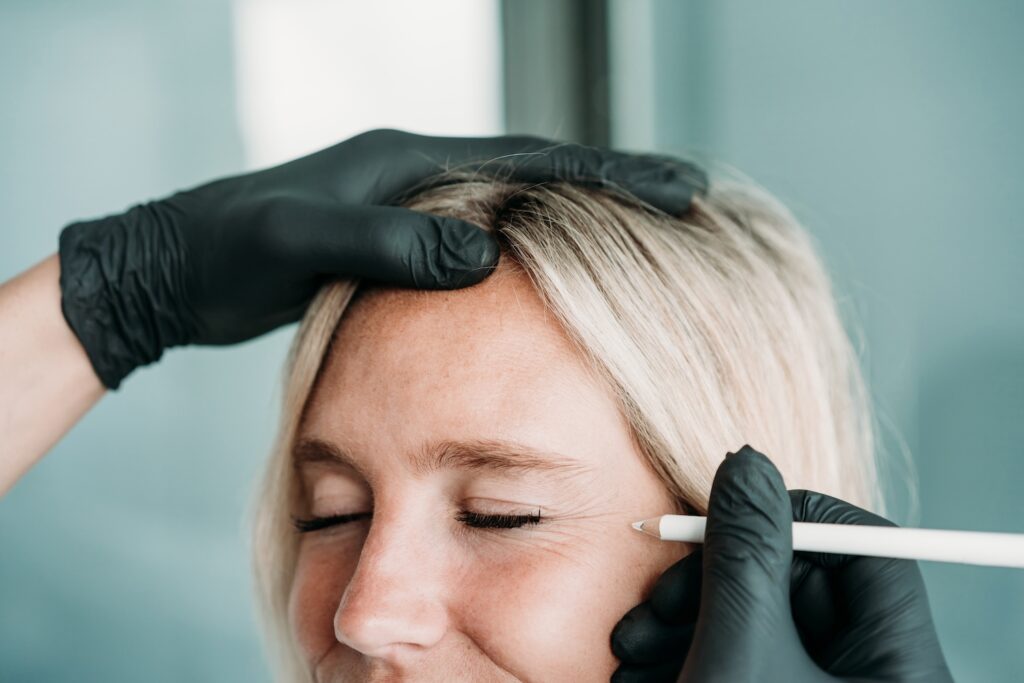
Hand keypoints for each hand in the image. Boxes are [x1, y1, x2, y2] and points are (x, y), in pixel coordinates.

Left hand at [58, 129, 704, 388]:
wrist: (177, 268)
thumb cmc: (229, 251)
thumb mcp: (301, 243)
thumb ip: (387, 246)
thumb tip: (486, 255)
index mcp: (411, 159)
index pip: (531, 158)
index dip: (607, 173)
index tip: (677, 188)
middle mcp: (419, 171)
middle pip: (538, 172)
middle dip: (613, 184)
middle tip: (688, 200)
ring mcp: (408, 204)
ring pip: (514, 203)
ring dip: (578, 215)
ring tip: (643, 235)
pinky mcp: (394, 240)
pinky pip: (479, 238)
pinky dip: (528, 249)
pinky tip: (550, 273)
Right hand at [610, 446, 952, 681]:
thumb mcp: (739, 649)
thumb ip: (746, 551)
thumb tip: (748, 462)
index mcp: (899, 668)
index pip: (870, 550)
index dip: (794, 517)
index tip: (724, 515)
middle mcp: (870, 678)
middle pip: (804, 586)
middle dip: (713, 580)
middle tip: (658, 600)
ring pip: (764, 622)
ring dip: (686, 619)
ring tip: (633, 644)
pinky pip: (747, 656)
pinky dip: (694, 649)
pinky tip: (644, 664)